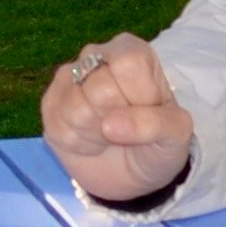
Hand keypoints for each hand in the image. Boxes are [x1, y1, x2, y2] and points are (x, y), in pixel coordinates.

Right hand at [43, 35, 195, 206]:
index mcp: (132, 52)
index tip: (146, 110)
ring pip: (76, 110)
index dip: (137, 96)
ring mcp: (67, 79)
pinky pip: (59, 129)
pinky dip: (80, 145)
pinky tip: (90, 140)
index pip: (129, 63)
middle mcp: (95, 56)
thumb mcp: (176, 134)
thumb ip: (156, 124)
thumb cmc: (157, 143)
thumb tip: (110, 125)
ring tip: (109, 135)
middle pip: (99, 89)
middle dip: (117, 120)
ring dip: (97, 135)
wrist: (132, 173)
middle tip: (126, 127)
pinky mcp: (49, 104)